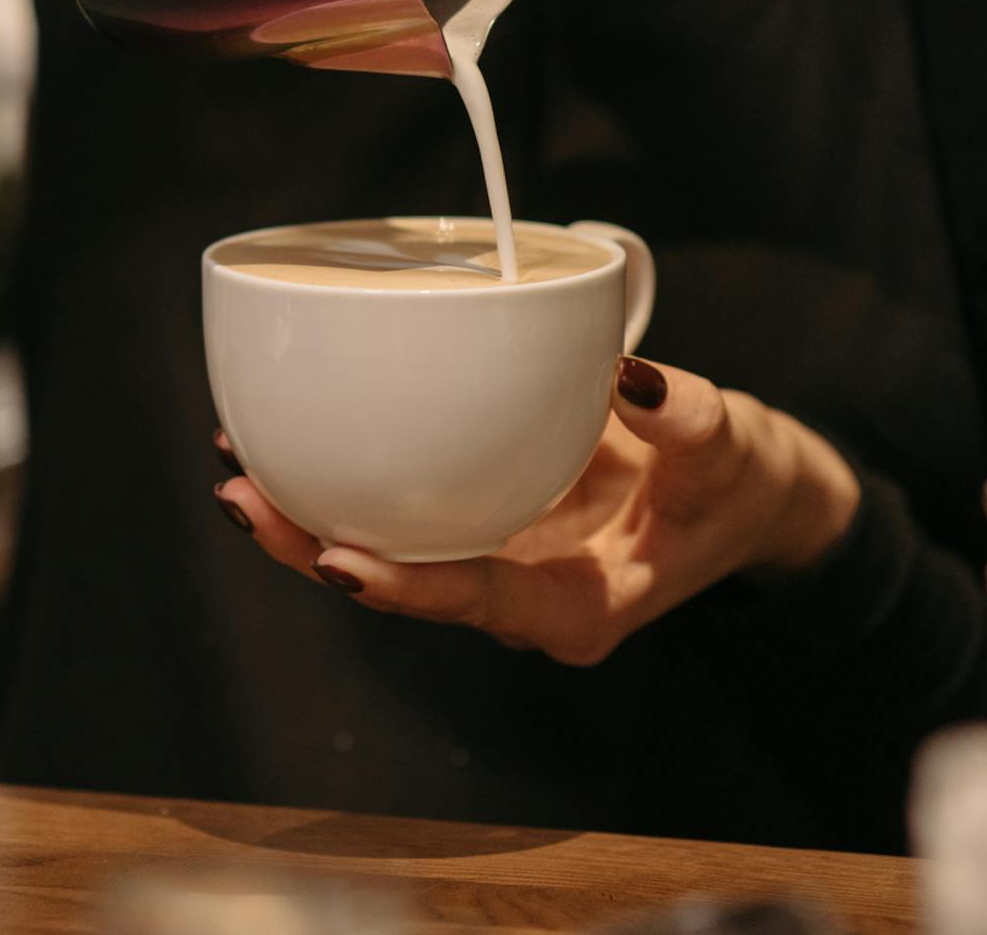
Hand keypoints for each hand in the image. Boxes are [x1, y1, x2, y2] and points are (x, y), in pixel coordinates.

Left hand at [214, 358, 862, 665]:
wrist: (749, 495)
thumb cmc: (740, 482)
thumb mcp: (733, 447)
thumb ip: (687, 419)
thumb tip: (630, 380)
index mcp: (580, 606)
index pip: (478, 601)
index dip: (406, 586)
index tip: (338, 561)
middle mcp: (522, 598)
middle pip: (404, 585)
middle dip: (315, 550)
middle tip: (243, 497)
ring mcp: (497, 564)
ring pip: (386, 552)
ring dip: (308, 518)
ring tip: (237, 467)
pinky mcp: (484, 521)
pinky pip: (403, 508)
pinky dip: (346, 478)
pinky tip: (289, 436)